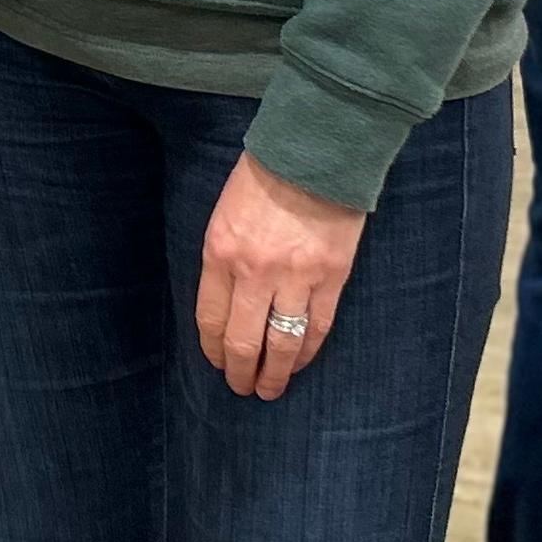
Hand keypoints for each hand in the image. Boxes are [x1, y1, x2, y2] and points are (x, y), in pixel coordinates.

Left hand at [195, 148, 364, 401]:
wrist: (316, 150)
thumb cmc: (265, 176)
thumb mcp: (226, 213)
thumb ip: (224, 259)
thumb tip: (227, 304)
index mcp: (220, 252)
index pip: (210, 319)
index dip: (212, 350)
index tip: (216, 363)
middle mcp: (254, 271)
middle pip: (242, 341)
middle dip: (239, 373)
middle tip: (242, 388)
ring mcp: (295, 277)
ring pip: (282, 345)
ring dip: (274, 375)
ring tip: (270, 390)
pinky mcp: (332, 277)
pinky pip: (317, 328)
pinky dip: (306, 352)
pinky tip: (299, 363)